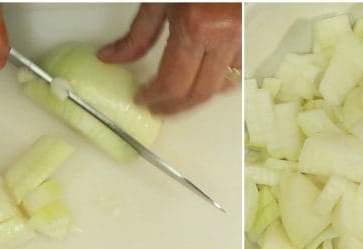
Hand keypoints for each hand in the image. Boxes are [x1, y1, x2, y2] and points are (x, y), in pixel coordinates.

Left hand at [99, 3, 240, 113]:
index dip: (156, 98)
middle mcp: (224, 36)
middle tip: (157, 107)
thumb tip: (112, 58)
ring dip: (197, 96)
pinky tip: (201, 80)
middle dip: (175, 107)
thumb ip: (137, 34)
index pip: (174, 82)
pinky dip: (218, 82)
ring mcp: (242, 38)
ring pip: (222, 87)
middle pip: (199, 93)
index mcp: (197, 26)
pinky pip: (236, 71)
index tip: (142, 99)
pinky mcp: (250, 35)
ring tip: (176, 97)